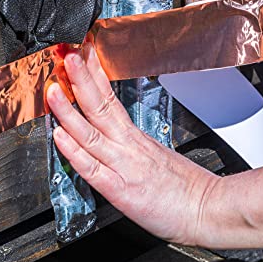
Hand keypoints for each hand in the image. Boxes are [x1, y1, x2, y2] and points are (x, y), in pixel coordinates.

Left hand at [46, 46, 220, 245]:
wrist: (208, 207)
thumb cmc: (185, 185)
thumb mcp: (158, 154)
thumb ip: (133, 144)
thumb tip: (116, 135)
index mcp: (135, 136)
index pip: (110, 97)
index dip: (93, 75)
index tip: (82, 55)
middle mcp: (128, 145)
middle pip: (100, 105)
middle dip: (80, 78)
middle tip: (68, 54)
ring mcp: (124, 165)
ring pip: (91, 132)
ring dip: (69, 109)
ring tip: (55, 87)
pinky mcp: (122, 190)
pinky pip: (93, 168)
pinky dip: (75, 151)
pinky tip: (60, 136)